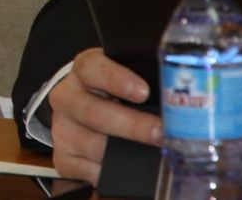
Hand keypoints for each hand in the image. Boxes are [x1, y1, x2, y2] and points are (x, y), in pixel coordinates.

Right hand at [47, 48, 161, 184]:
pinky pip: (90, 171)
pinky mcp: (64, 157)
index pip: (94, 68)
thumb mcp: (124, 77)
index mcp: (84, 70)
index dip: (117, 79)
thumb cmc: (110, 94)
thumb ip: (144, 81)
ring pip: (94, 146)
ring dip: (126, 155)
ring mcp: (63, 128)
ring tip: (155, 157)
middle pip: (94, 112)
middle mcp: (68, 97)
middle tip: (161, 133)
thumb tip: (179, 93)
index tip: (142, 91)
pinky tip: (129, 169)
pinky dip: (112, 173)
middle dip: (132, 126)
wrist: (80, 113)